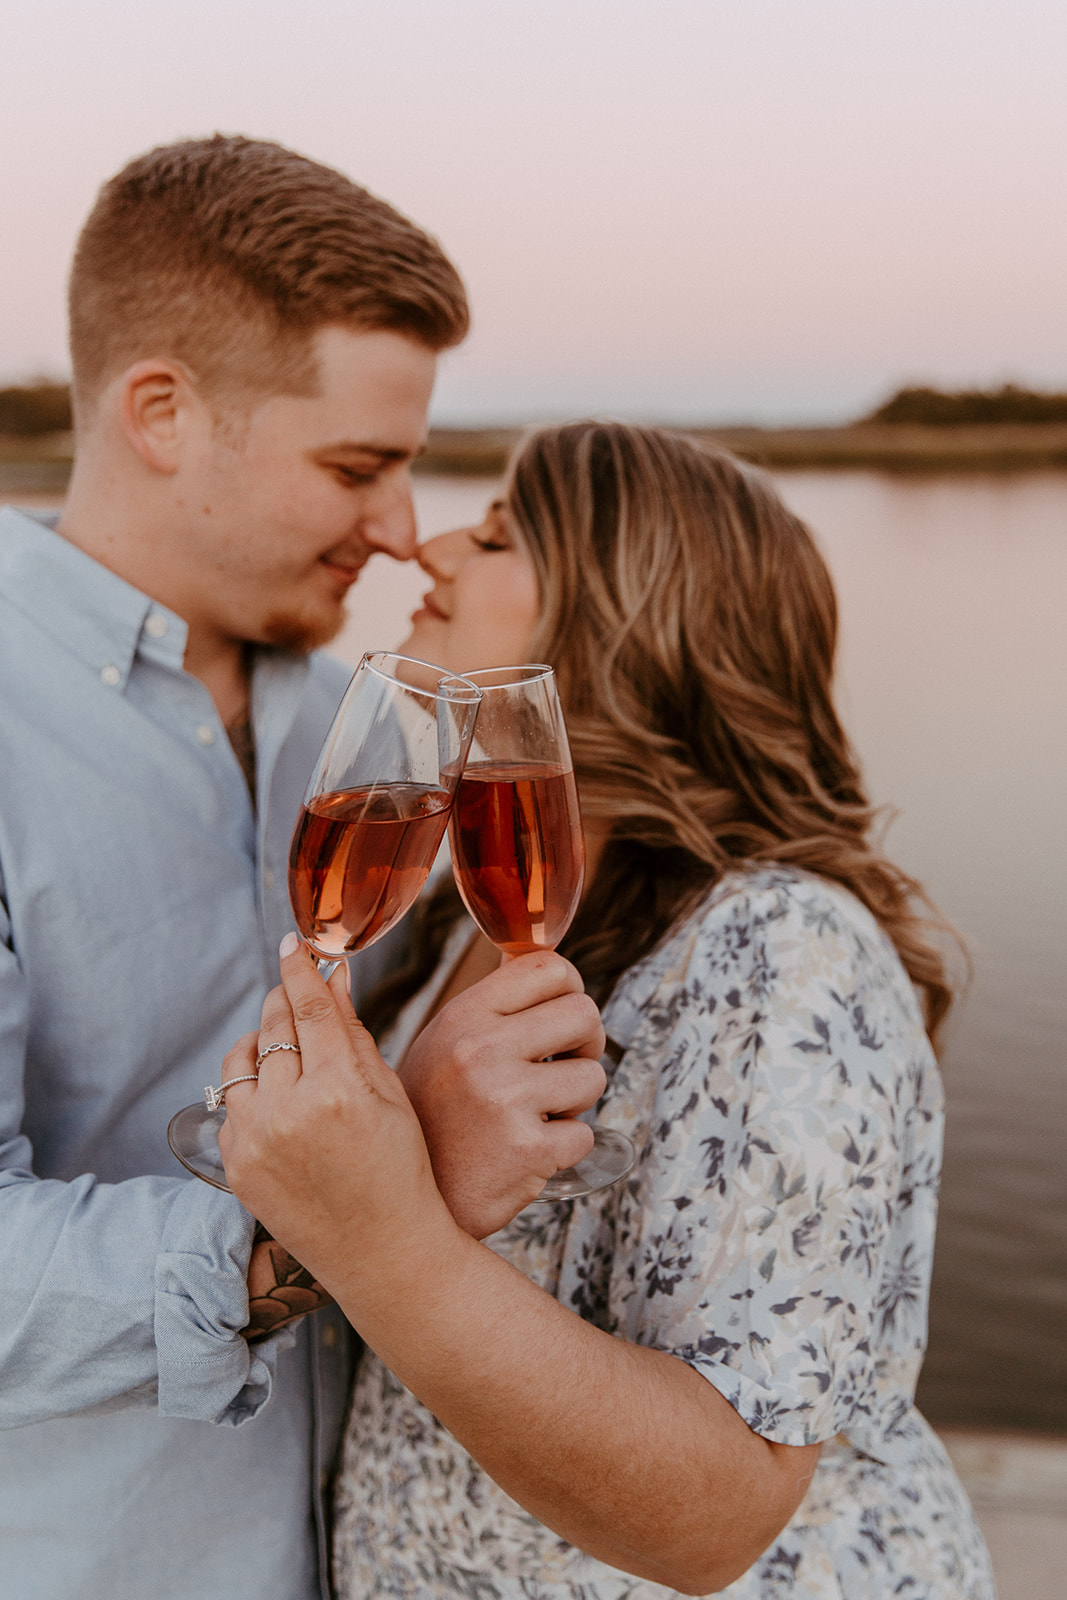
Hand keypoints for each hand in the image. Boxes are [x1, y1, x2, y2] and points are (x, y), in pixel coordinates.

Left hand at [218, 940, 452, 1294]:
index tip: (291, 943)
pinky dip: (250, 1092)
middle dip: (284, 1002)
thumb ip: (353, 1032)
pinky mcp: (235, 1167)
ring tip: (286, 1050)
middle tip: (297, 995)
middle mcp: (289, 1112)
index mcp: (338, 1089)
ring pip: (241, 1061)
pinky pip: (230, 1106)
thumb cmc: (400, 1169)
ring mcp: (256, 1142)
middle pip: (273, 1027)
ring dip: (260, 1044)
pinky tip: (278, 1099)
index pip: (308, 1006)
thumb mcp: (388, 1094)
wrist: (383, 1252)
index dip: (298, 968)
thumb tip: (331, 976)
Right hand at [399, 950, 606, 1236]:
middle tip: (564, 1066)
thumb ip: (492, 1006)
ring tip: (537, 1113)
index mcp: (463, 1016)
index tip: (564, 1016)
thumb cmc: (433, 1117)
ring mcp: (504, 1098)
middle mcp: (481, 1049)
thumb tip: (544, 962)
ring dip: (575, 1101)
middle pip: (584, 1014)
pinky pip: (584, 1135)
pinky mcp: (527, 1149)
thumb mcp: (444, 1044)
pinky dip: (565, 1148)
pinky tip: (529, 1151)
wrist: (407, 1199)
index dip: (571, 989)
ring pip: (593, 1076)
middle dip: (586, 1044)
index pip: (548, 967)